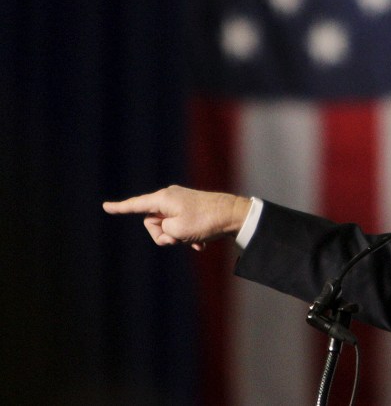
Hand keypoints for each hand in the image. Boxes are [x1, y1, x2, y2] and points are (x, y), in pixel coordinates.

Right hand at [103, 185, 251, 250]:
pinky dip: (187, 237)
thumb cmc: (204, 221)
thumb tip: (166, 229)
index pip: (136, 205)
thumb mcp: (176, 231)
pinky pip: (181, 227)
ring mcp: (182, 202)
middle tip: (178, 239)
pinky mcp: (192, 209)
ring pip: (168, 226)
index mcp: (163, 198)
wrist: (234, 215)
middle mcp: (170, 197)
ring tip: (193, 240)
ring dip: (177, 237)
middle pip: (153, 222)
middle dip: (162, 235)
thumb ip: (162, 231)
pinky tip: (200, 244)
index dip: (120, 208)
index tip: (105, 206)